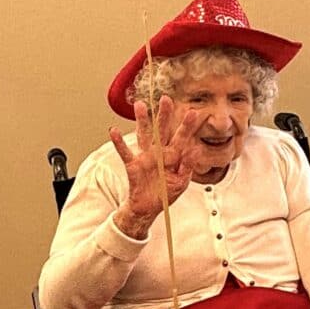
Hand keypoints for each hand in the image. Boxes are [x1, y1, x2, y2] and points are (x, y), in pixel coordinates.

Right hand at [110, 96, 199, 239]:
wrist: (149, 208)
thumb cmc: (166, 193)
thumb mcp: (182, 182)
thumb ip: (188, 165)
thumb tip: (196, 149)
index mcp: (174, 155)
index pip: (182, 137)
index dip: (187, 125)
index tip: (193, 112)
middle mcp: (159, 152)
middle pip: (162, 130)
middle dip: (164, 115)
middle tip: (166, 99)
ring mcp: (145, 157)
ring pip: (143, 135)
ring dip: (141, 121)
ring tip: (140, 105)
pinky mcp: (133, 165)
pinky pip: (124, 152)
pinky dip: (118, 142)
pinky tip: (113, 130)